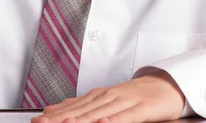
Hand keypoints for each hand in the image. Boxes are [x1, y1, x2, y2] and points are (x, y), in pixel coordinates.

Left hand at [32, 70, 184, 122]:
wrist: (167, 85)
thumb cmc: (136, 95)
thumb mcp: (106, 98)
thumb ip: (82, 105)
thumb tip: (54, 109)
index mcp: (99, 95)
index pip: (73, 107)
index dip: (55, 115)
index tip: (38, 120)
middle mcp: (109, 96)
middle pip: (82, 110)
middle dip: (61, 119)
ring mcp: (125, 101)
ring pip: (100, 113)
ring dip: (81, 120)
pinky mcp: (142, 108)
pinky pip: (126, 117)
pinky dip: (113, 120)